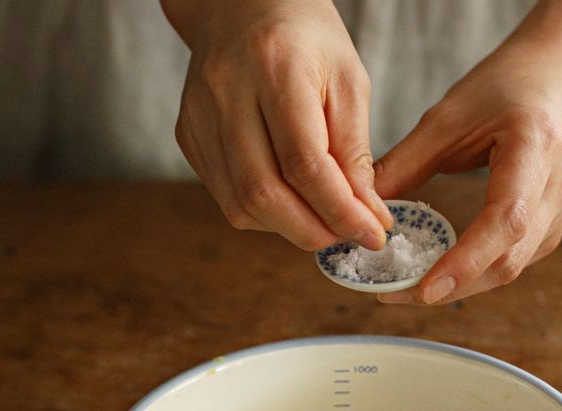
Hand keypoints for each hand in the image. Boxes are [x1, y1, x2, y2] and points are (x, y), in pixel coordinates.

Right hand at [164, 0, 391, 250]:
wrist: (244, 6)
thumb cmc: (307, 41)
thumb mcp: (348, 83)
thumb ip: (355, 153)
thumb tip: (367, 217)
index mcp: (275, 68)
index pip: (305, 164)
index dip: (341, 211)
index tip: (373, 235)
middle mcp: (226, 93)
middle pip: (264, 193)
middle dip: (312, 230)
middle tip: (346, 237)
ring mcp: (198, 117)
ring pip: (240, 206)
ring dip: (288, 228)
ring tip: (320, 219)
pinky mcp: (188, 136)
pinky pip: (226, 198)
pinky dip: (264, 214)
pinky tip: (289, 202)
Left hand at [374, 37, 561, 304]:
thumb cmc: (507, 86)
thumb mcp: (449, 114)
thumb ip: (404, 162)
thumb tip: (359, 208)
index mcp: (535, 148)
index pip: (506, 219)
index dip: (467, 260)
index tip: (425, 288)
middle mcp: (557, 188)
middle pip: (508, 259)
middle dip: (451, 286)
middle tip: (395, 294)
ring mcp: (560, 213)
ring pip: (509, 270)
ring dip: (459, 287)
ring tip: (407, 288)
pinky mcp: (551, 228)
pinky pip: (511, 263)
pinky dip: (472, 274)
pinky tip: (438, 273)